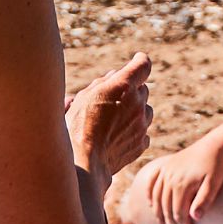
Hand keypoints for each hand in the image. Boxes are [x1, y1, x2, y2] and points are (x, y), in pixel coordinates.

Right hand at [67, 52, 153, 176]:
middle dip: (130, 92)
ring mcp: (142, 124)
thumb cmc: (77, 127)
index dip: (140, 61)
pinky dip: (134, 131)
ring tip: (113, 122)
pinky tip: (116, 137)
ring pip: (145, 110)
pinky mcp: (142, 142)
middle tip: (112, 101)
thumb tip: (115, 75)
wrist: (85, 163)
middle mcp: (137, 103)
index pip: (142, 65)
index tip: (137, 60)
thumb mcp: (83, 97)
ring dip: (134, 112)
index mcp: (123, 86)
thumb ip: (102, 83)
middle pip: (142, 89)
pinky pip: (143, 131)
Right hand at [128, 135, 222, 223]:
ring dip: (160, 215)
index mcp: (181, 184)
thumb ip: (204, 200)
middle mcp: (169, 178)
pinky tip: (152, 206)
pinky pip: (152, 183)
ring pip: (156, 198)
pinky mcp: (166, 166)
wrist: (215, 144)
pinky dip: (149, 195)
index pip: (177, 213)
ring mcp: (166, 171)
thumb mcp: (214, 184)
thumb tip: (193, 217)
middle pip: (166, 208)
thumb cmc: (217, 166)